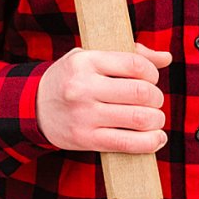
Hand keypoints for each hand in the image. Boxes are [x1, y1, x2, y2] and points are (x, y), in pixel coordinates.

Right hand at [36, 43, 170, 153]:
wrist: (34, 106)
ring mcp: (84, 114)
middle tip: (152, 100)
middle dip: (156, 98)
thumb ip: (128, 55)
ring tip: (153, 118)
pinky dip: (151, 142)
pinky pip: (128, 143)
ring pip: (140, 119)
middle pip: (141, 93)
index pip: (135, 64)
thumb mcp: (89, 57)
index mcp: (84, 61)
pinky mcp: (86, 138)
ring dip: (156, 120)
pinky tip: (155, 138)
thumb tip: (165, 58)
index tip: (150, 78)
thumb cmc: (70, 78)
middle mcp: (83, 86)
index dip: (152, 73)